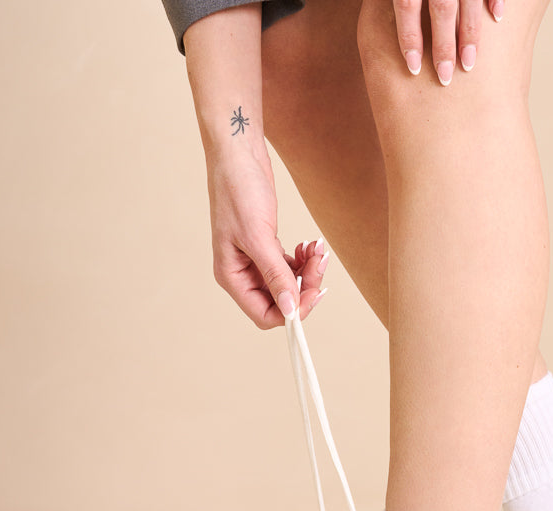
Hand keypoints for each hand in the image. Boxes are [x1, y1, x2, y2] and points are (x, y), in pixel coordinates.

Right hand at [207, 147, 328, 328]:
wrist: (239, 152)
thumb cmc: (238, 189)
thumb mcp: (257, 236)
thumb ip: (274, 275)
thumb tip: (290, 310)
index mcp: (231, 277)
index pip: (264, 314)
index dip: (292, 310)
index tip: (315, 293)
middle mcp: (241, 273)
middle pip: (281, 300)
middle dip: (305, 286)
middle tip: (321, 264)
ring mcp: (254, 260)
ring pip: (289, 283)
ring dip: (308, 271)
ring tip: (317, 249)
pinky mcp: (266, 247)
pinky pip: (290, 266)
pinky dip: (303, 259)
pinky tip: (309, 244)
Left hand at [394, 0, 503, 84]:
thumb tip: (372, 6)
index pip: (407, 5)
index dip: (409, 38)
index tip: (413, 69)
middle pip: (441, 8)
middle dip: (444, 45)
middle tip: (444, 78)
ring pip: (469, 0)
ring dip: (470, 34)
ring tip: (469, 63)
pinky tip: (497, 18)